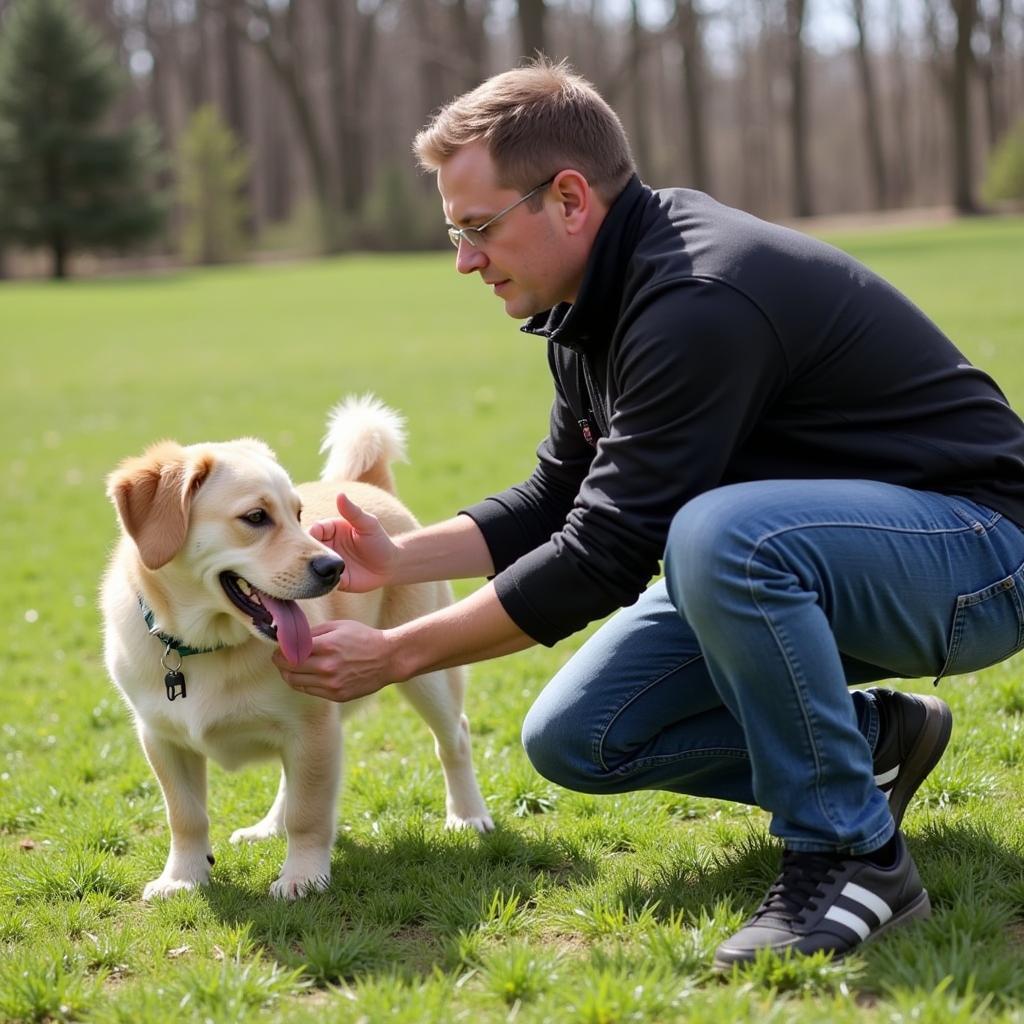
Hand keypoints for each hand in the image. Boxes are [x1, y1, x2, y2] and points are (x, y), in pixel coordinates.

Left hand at [272, 619, 394, 701]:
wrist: (388, 658)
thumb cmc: (363, 638)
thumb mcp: (339, 626)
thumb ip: (314, 633)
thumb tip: (291, 638)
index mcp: (327, 646)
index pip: (289, 652)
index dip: (279, 650)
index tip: (279, 648)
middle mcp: (327, 667)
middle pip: (288, 669)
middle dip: (280, 662)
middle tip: (279, 658)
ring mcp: (331, 684)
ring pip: (295, 682)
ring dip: (288, 674)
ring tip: (290, 667)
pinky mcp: (336, 695)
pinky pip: (309, 691)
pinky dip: (303, 683)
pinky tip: (306, 675)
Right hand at [308, 493, 397, 592]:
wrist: (390, 565)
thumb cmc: (379, 540)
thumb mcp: (367, 524)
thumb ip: (353, 512)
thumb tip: (340, 494)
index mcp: (331, 530)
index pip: (315, 530)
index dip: (311, 534)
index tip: (310, 539)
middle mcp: (326, 546)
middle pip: (309, 548)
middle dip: (307, 553)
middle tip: (311, 558)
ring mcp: (328, 564)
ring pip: (312, 566)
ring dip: (311, 569)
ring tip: (315, 571)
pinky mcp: (333, 580)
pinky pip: (321, 582)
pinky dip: (320, 582)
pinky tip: (323, 582)